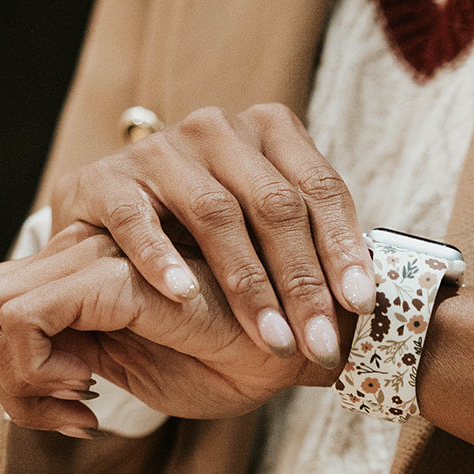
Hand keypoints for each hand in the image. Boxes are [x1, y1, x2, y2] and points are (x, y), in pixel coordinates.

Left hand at [0, 225, 343, 434]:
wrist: (306, 348)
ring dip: (18, 383)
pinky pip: (26, 316)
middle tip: (69, 415)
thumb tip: (17, 368)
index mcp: (86, 269)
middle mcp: (86, 248)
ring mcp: (97, 257)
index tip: (72, 414)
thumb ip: (78, 350)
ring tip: (84, 408)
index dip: (1, 372)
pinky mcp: (117, 274)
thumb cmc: (234, 358)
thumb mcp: (137, 363)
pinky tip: (96, 397)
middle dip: (0, 383)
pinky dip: (38, 372)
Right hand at [49, 102, 376, 369]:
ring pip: (216, 214)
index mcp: (270, 132)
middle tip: (319, 344)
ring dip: (248, 285)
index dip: (344, 248)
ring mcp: (160, 150)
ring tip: (273, 339)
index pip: (320, 188)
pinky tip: (185, 298)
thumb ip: (308, 250)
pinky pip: (137, 219)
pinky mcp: (105, 180)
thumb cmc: (199, 239)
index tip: (361, 306)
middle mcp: (218, 130)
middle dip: (302, 283)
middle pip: (275, 205)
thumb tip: (371, 307)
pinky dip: (161, 259)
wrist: (101, 227)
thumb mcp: (261, 232)